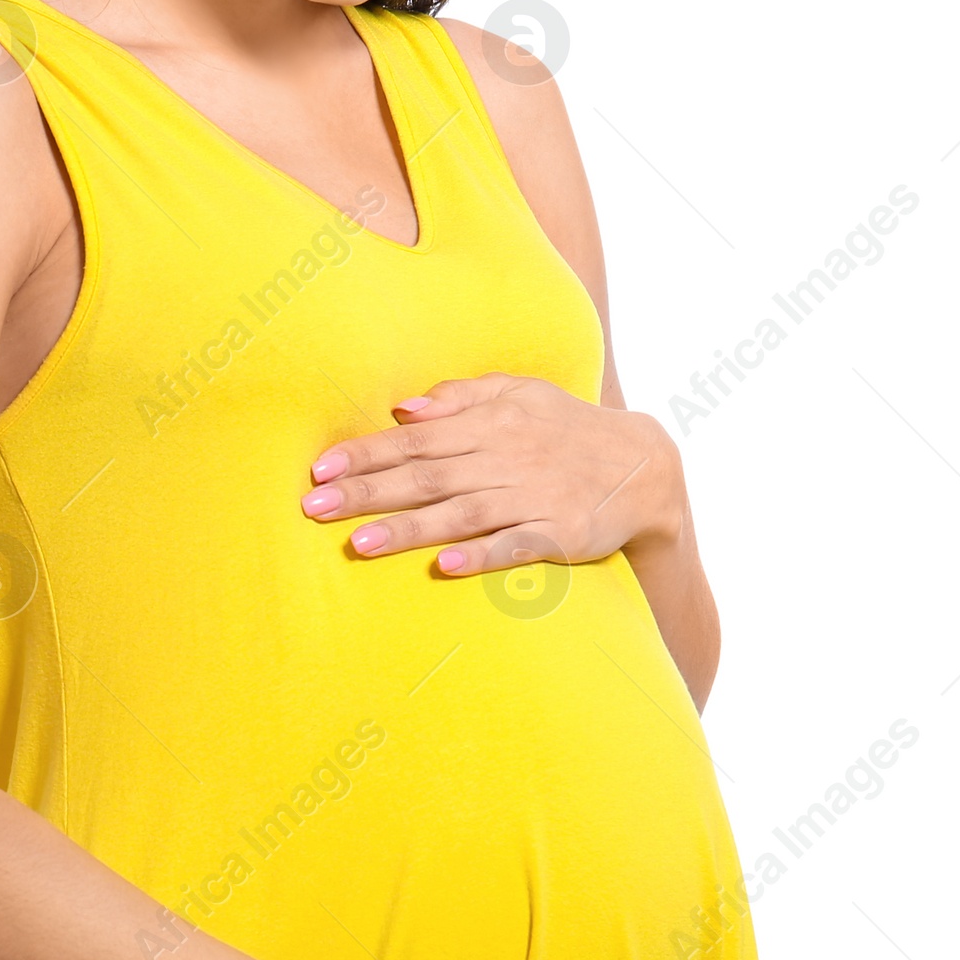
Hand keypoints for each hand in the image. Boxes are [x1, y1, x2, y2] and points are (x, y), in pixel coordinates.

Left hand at [300, 373, 681, 573]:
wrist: (647, 466)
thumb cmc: (567, 427)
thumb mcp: (521, 393)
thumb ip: (462, 397)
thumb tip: (404, 406)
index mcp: (490, 423)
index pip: (415, 438)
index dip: (366, 452)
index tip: (320, 468)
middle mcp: (504, 458)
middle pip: (425, 475)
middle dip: (367, 491)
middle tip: (313, 508)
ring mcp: (532, 497)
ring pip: (460, 513)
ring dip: (409, 528)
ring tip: (360, 543)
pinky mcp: (561, 533)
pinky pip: (516, 547)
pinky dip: (483, 556)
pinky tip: (448, 567)